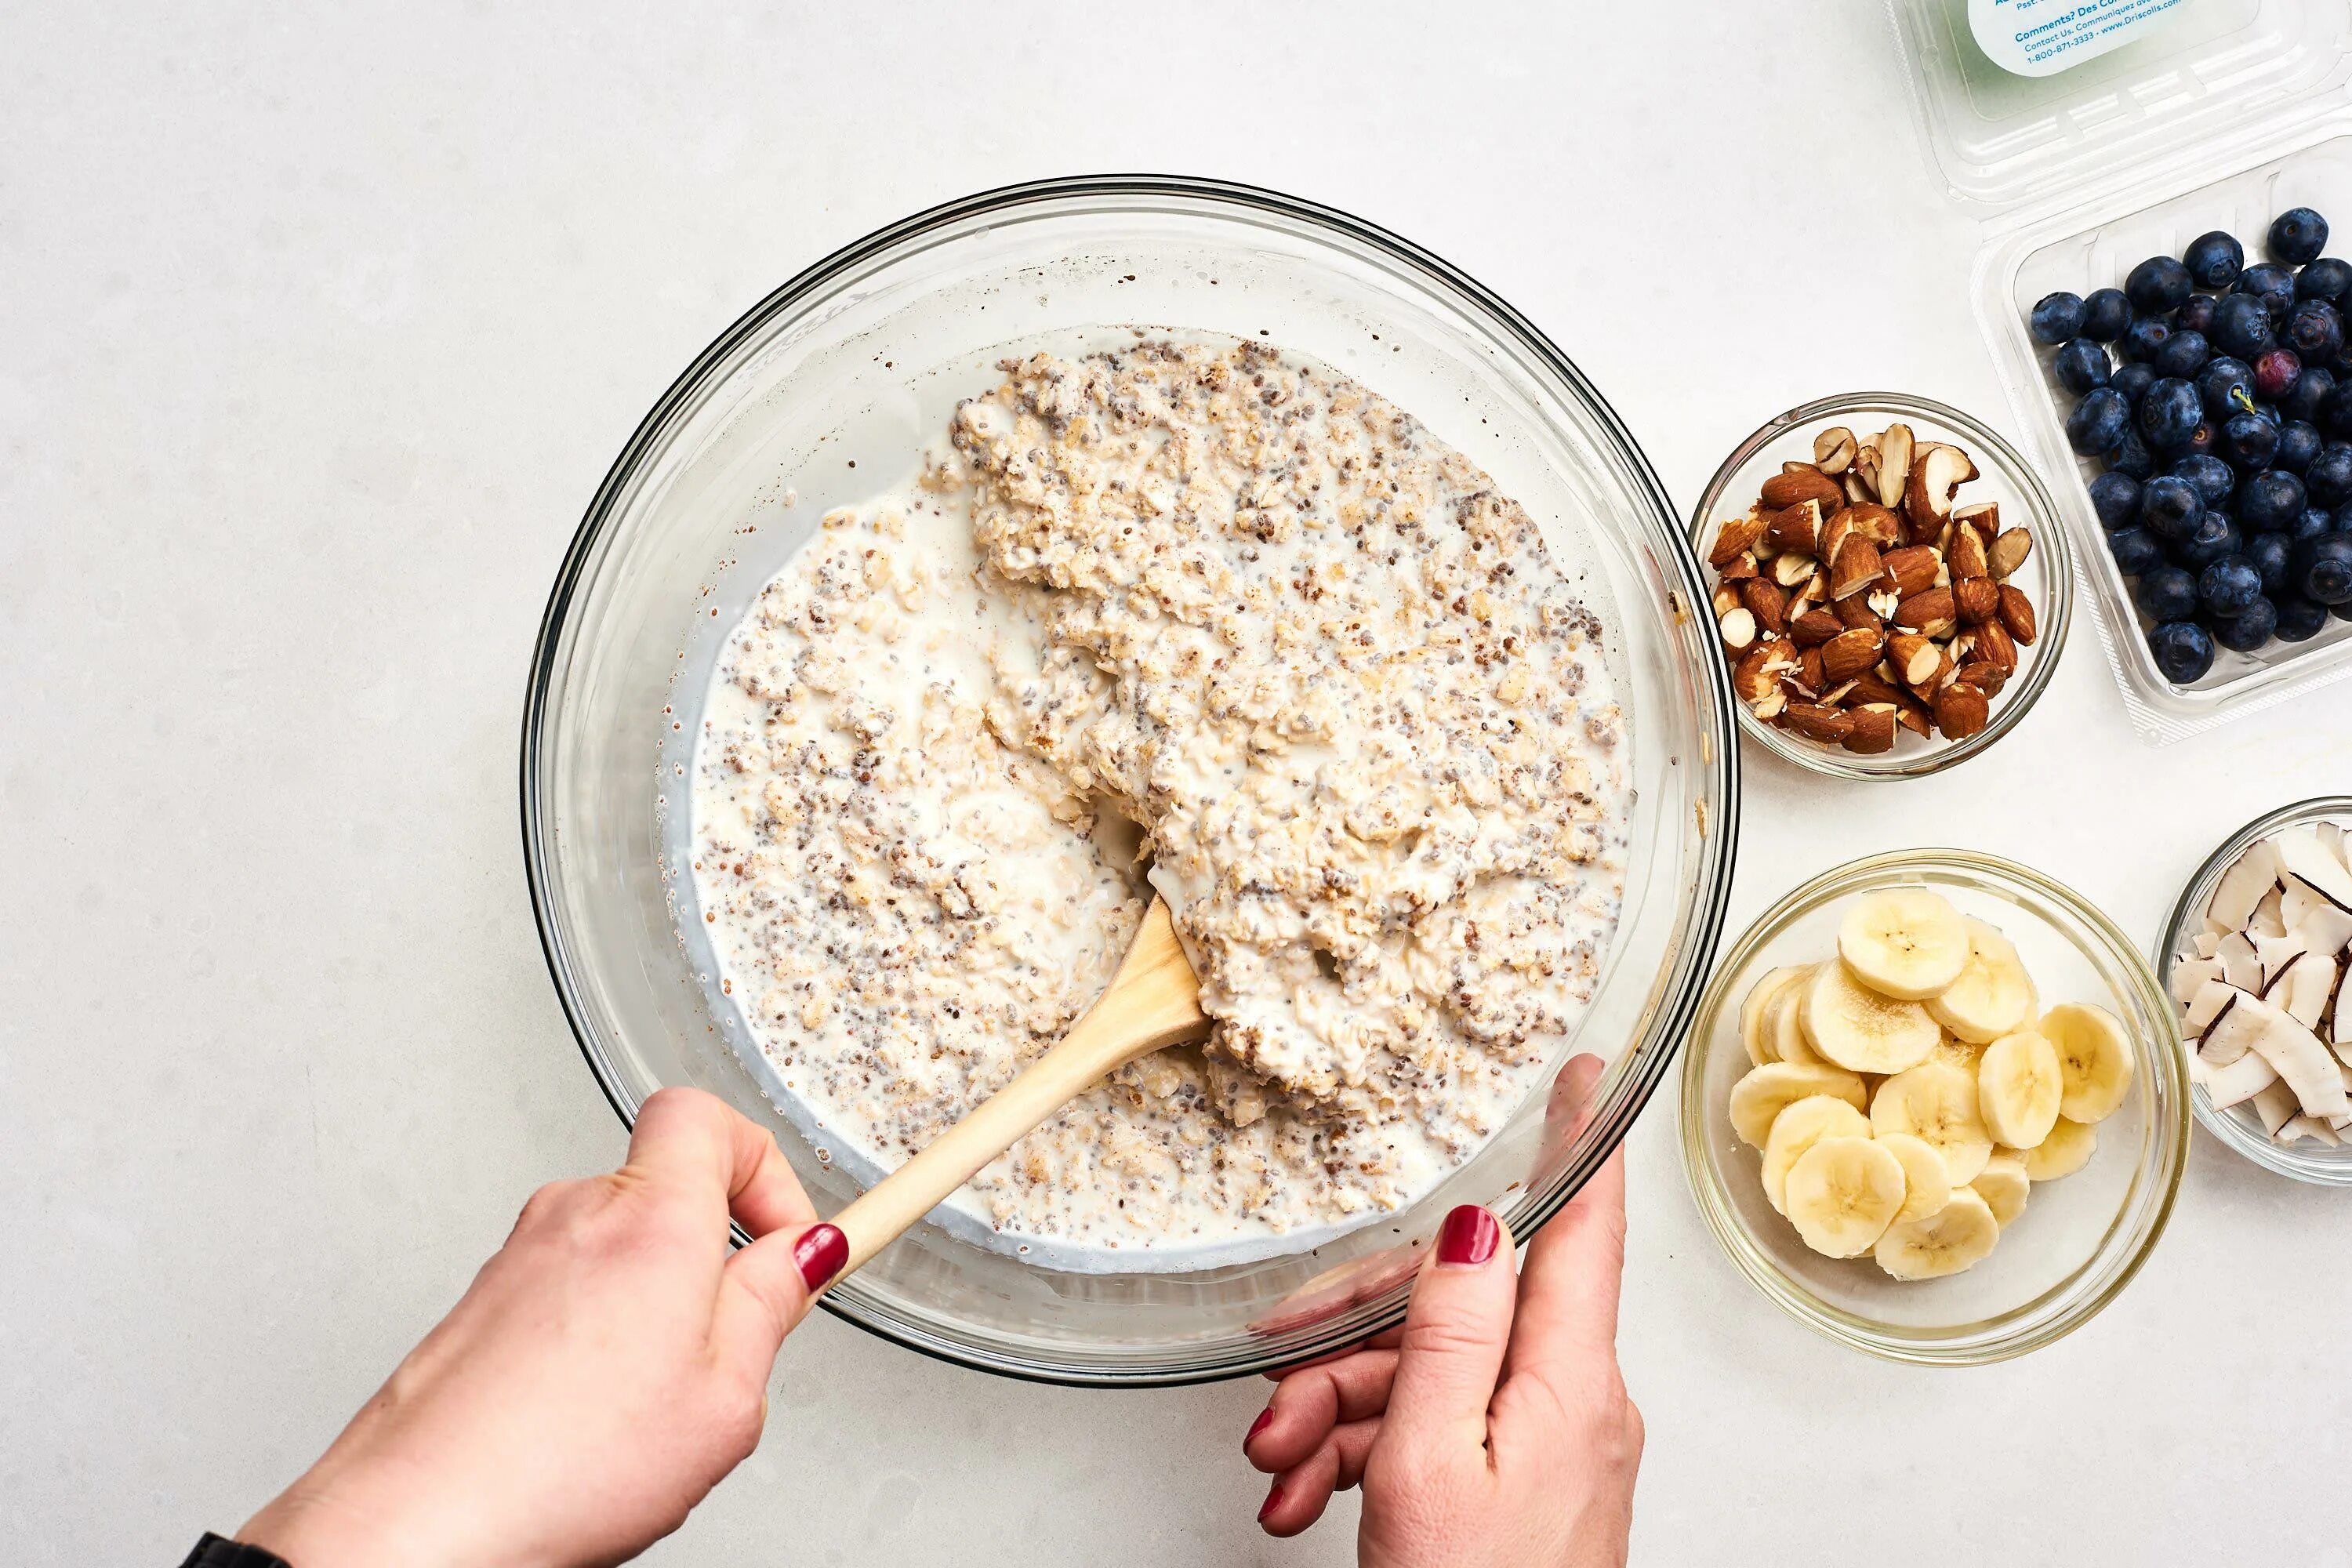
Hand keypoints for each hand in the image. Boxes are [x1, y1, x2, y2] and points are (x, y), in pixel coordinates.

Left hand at [239, 1087, 845, 1567]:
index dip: (765, 1169)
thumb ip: (770, 1308)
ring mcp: (519, 1256)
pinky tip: (595, 1414)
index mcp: (651, 1219)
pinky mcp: (482, 1302)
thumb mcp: (723, 1400)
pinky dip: (596, 1331)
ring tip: (653, 1397)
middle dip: (713, 1254)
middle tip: (730, 1337)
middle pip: (669, 1186)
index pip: (710, 1117)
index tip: (789, 1241)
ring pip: (617, 1245)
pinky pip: (567, 1289)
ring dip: (652, 1300)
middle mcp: (577, 1214)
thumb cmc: (555, 1468)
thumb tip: (801, 1256)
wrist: (417, 1524)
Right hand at [1242, 1057, 1640, 1566]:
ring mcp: (1552, 1452)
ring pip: (1435, 1379)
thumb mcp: (1433, 1459)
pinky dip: (1368, 1458)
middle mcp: (1576, 1406)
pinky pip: (1441, 1437)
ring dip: (1340, 1414)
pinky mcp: (1524, 1493)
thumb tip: (1478, 1225)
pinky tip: (1313, 1499)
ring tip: (1283, 1471)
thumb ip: (1453, 1331)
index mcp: (1570, 1382)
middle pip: (1464, 1312)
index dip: (1584, 1140)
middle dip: (1355, 1340)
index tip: (1588, 1073)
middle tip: (1278, 1385)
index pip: (1586, 1227)